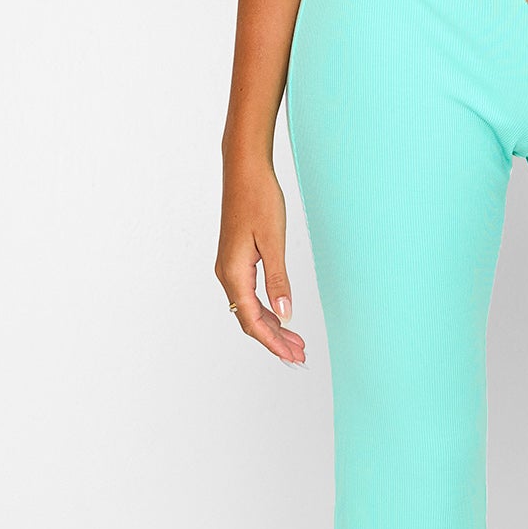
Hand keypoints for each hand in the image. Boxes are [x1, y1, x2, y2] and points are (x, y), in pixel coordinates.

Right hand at [215, 161, 307, 364]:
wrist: (244, 171)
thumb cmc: (259, 199)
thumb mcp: (274, 242)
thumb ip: (279, 281)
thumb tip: (286, 315)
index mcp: (234, 273)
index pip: (252, 320)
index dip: (273, 343)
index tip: (292, 357)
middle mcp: (227, 274)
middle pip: (250, 320)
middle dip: (275, 340)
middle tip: (300, 355)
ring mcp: (230, 268)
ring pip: (250, 309)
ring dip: (272, 327)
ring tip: (296, 341)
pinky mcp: (236, 260)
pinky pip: (250, 295)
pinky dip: (267, 310)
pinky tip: (282, 315)